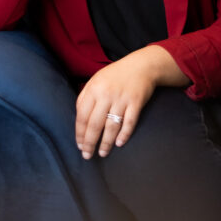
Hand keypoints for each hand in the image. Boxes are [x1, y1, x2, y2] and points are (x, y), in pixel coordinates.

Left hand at [75, 46, 189, 158]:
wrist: (141, 65)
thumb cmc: (115, 75)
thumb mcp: (96, 80)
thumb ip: (85, 96)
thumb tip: (79, 118)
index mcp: (93, 89)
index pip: (82, 115)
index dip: (80, 133)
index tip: (79, 145)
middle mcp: (106, 95)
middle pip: (95, 124)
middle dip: (90, 142)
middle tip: (87, 155)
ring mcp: (122, 99)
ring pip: (111, 126)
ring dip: (106, 143)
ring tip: (102, 153)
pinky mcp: (136, 103)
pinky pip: (129, 122)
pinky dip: (124, 134)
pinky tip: (119, 144)